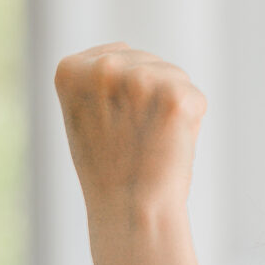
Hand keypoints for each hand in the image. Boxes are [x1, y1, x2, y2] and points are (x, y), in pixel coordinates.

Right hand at [55, 42, 207, 227]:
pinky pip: (195, 96)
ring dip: (172, 106)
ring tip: (152, 141)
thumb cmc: (107, 170)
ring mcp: (141, 79)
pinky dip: (192, 120)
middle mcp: (103, 67)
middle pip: (148, 61)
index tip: (115, 122)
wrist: (131, 210)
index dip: (124, 91)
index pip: (117, 54)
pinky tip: (171, 143)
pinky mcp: (176, 96)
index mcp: (70, 69)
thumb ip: (97, 82)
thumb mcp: (82, 115)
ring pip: (174, 76)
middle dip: (151, 95)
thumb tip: (123, 56)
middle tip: (136, 137)